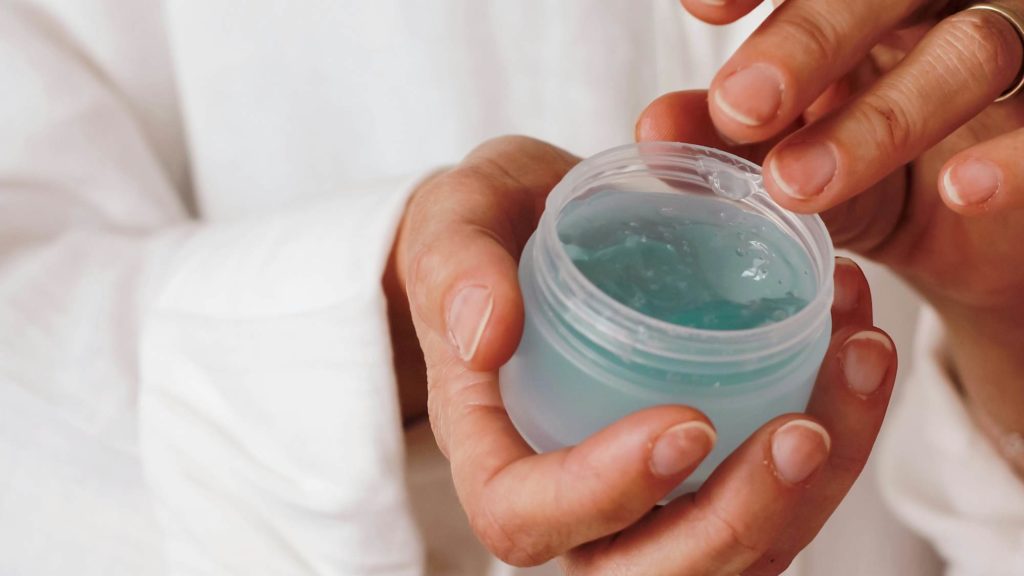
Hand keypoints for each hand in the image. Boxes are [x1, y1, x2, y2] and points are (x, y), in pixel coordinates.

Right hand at [387, 135, 896, 573]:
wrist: (537, 224)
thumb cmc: (486, 229)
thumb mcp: (455, 220)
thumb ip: (456, 267)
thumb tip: (487, 332)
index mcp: (493, 446)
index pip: (527, 516)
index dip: (606, 495)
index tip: (686, 422)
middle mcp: (570, 493)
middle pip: (645, 571)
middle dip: (734, 524)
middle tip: (804, 431)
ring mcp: (644, 491)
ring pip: (731, 551)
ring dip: (812, 486)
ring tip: (858, 359)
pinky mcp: (704, 464)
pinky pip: (776, 495)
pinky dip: (840, 434)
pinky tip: (857, 343)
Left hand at [642, 0, 1023, 470]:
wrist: (978, 228)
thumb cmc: (875, 170)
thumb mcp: (797, 153)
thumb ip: (734, 141)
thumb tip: (654, 131)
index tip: (702, 7)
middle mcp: (940, 3)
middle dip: (808, 41)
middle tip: (739, 106)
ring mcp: (1012, 45)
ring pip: (972, 49)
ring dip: (882, 118)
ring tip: (796, 182)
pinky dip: (1013, 159)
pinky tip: (961, 190)